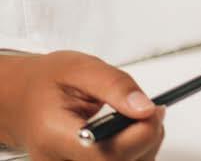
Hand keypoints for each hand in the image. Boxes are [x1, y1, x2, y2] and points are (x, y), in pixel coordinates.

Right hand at [0, 51, 164, 159]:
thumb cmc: (48, 83)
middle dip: (146, 138)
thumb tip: (144, 107)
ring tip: (138, 119)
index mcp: (54, 136)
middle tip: (152, 110)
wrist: (24, 100)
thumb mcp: (81, 68)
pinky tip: (130, 134)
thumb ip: (115, 85)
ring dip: (142, 146)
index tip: (155, 110)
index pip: (106, 154)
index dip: (140, 135)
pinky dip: (132, 153)